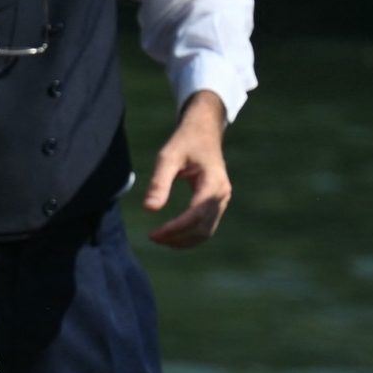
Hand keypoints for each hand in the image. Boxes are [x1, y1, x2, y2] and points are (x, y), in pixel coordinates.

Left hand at [142, 89, 231, 247]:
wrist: (204, 132)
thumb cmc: (185, 142)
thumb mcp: (168, 157)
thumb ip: (159, 182)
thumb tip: (150, 209)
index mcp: (213, 183)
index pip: (196, 214)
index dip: (176, 228)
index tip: (154, 234)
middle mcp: (222, 194)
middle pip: (202, 227)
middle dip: (177, 237)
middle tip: (152, 237)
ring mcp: (222, 200)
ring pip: (206, 231)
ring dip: (184, 240)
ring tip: (159, 239)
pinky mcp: (217, 203)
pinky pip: (206, 227)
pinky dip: (190, 236)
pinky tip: (171, 238)